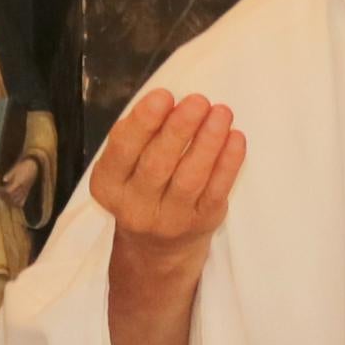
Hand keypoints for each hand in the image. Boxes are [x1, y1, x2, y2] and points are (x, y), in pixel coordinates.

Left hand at [0, 160, 39, 207]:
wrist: (33, 166)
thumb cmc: (23, 166)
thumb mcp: (15, 168)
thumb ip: (9, 175)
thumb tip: (3, 180)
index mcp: (19, 182)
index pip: (8, 191)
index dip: (0, 191)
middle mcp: (22, 189)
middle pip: (10, 197)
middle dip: (1, 196)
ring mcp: (25, 192)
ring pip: (15, 202)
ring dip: (7, 200)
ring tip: (2, 196)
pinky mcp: (26, 194)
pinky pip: (21, 203)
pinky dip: (14, 204)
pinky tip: (10, 201)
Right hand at [95, 90, 243, 344]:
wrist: (157, 248)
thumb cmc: (143, 188)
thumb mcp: (125, 168)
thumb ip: (139, 136)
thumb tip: (169, 102)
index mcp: (108, 186)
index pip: (122, 150)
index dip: (143, 122)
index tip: (164, 95)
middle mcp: (134, 207)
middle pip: (158, 164)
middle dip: (179, 129)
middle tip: (198, 100)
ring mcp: (169, 219)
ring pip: (190, 177)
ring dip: (208, 141)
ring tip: (221, 113)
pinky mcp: (201, 223)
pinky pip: (217, 190)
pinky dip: (228, 162)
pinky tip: (235, 138)